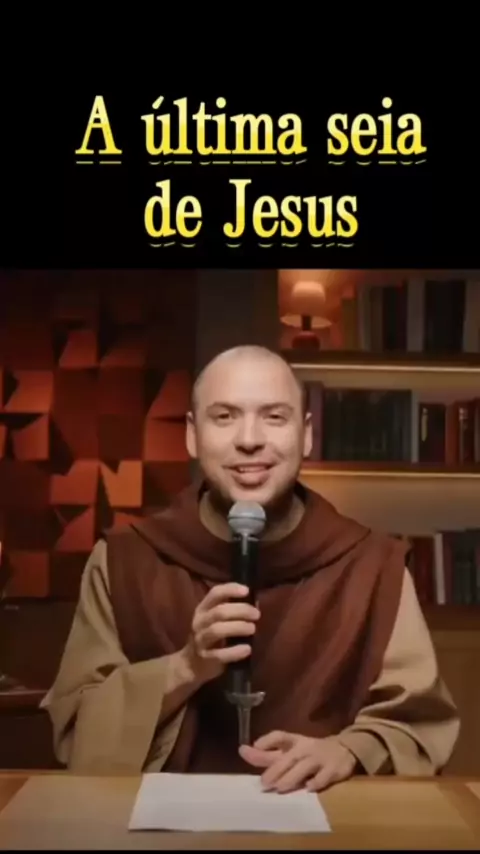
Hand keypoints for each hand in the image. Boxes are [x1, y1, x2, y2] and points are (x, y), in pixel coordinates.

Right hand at [183, 583, 259, 682]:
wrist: (191, 664)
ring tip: (252, 629)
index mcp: (203, 609)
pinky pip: (219, 654)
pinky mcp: (205, 658)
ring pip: (217, 630)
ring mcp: (200, 640)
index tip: (246, 590)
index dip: (230, 589)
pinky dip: (234, 651)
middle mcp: (200, 622)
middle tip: (256, 614)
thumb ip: (231, 610)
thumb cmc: (211, 637)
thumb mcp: (215, 620)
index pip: (215, 593)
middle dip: (240, 610)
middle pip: (219, 612)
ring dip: (237, 627)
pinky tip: (247, 649)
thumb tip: (255, 603)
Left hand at [239, 731, 356, 792]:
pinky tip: (308, 789)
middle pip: (290, 757)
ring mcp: (321, 758)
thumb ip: (268, 753)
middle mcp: (306, 747)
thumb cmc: (310, 751)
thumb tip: (242, 751)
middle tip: (264, 783)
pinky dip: (317, 782)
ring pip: (305, 767)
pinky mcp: (334, 769)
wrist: (344, 749)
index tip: (255, 746)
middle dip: (276, 769)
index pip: (280, 736)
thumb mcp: (291, 749)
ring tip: (280, 788)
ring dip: (292, 777)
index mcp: (295, 740)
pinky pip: (324, 777)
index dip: (268, 740)